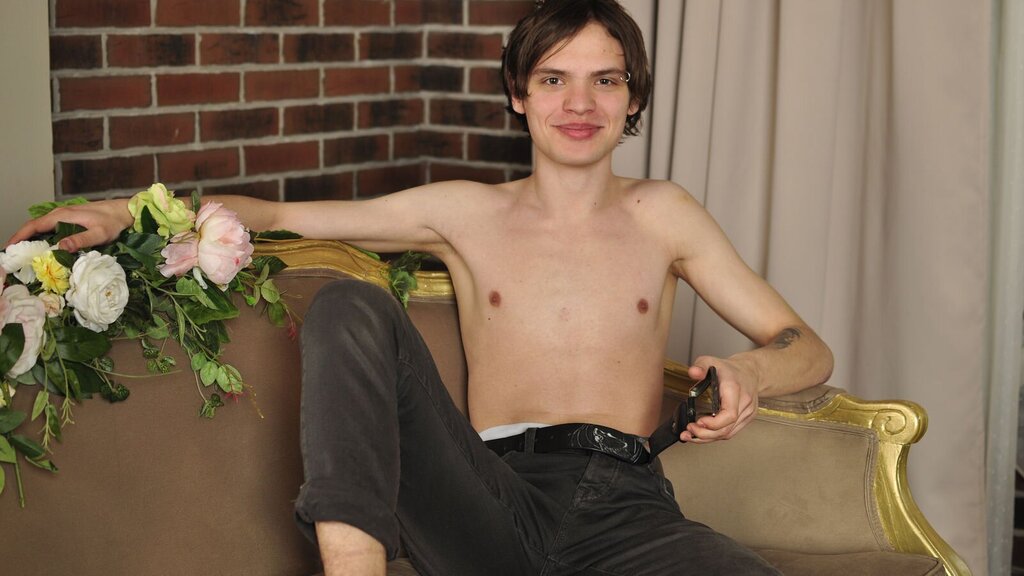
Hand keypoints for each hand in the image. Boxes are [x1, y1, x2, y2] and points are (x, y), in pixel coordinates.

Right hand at [5, 198, 132, 251]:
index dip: (19, 236)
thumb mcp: (99, 234)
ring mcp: (65, 216)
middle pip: (34, 226)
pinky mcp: (70, 219)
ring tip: (22, 253)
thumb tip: (60, 246)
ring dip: (30, 238)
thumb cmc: (113, 222)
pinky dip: (41, 236)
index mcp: (62, 216)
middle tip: (12, 255)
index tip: (9, 248)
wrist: (124, 211)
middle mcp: (60, 214)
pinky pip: (50, 228)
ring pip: (41, 227)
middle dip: (21, 239)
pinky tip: (41, 247)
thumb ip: (81, 240)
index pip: (34, 226)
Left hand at [682, 357, 757, 442]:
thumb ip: (700, 365)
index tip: (698, 422)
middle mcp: (744, 403)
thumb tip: (693, 372)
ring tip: (690, 435)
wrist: (750, 372)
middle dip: (705, 434)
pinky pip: (730, 432)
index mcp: (735, 389)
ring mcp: (747, 413)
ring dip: (707, 438)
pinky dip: (715, 436)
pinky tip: (702, 434)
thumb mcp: (711, 361)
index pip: (729, 414)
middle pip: (726, 428)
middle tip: (688, 430)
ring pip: (728, 433)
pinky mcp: (746, 419)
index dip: (713, 423)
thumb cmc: (730, 369)